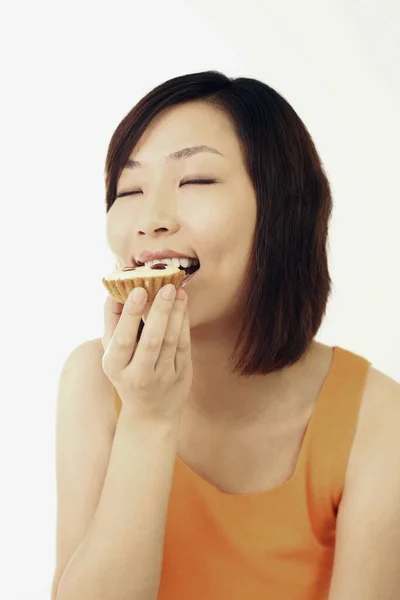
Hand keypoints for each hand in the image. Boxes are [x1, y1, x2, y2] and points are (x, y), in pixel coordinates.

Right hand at [102, 284, 191, 422]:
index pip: (123, 339)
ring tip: (178, 291)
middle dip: (159, 312)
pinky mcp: (181, 376)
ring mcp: (162, 377)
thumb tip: (116, 289)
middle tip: (166, 287)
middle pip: (151, 341)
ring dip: (176, 314)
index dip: (130, 314)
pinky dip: (183, 324)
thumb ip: (113, 321)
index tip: (138, 290)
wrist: (150, 413)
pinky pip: (183, 346)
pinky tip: (183, 306)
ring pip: (170, 342)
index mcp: (115, 366)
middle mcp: (138, 375)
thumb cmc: (127, 372)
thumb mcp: (113, 352)